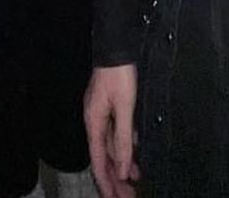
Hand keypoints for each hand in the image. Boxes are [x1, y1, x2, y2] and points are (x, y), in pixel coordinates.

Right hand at [84, 64, 139, 197]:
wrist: (115, 46)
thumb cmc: (119, 75)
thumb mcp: (124, 108)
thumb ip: (123, 139)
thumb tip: (122, 170)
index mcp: (94, 123)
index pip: (98, 161)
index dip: (105, 182)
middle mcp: (94, 121)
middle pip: (103, 157)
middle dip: (114, 179)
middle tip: (128, 197)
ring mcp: (101, 114)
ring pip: (110, 146)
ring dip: (120, 164)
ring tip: (134, 182)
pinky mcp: (109, 107)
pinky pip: (115, 134)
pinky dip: (124, 147)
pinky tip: (134, 155)